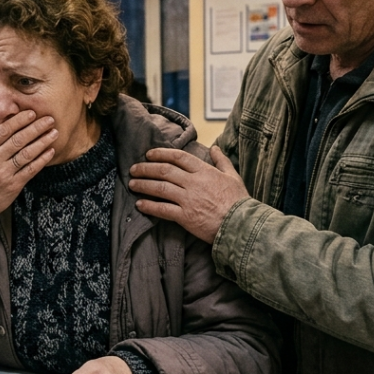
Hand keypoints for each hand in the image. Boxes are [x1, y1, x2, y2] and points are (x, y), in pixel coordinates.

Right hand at [0, 110, 57, 229]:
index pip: (3, 130)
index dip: (19, 120)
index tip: (32, 113)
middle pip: (17, 140)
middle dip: (35, 128)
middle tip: (49, 119)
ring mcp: (4, 174)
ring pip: (26, 154)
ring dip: (42, 142)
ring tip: (54, 133)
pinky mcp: (13, 186)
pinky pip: (31, 170)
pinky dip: (42, 160)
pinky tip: (50, 151)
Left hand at [128, 146, 249, 243]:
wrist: (242, 225)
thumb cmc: (239, 202)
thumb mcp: (233, 177)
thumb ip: (222, 161)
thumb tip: (215, 148)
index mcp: (205, 172)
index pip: (179, 157)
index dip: (162, 153)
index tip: (149, 154)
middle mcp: (194, 183)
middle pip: (164, 171)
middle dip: (146, 168)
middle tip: (134, 168)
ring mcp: (188, 200)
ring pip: (160, 188)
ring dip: (143, 184)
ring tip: (132, 183)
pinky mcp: (185, 217)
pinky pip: (162, 209)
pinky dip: (149, 206)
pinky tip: (139, 204)